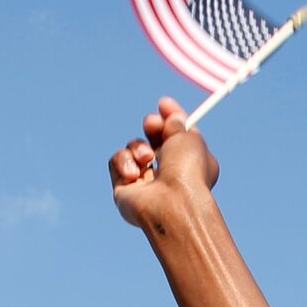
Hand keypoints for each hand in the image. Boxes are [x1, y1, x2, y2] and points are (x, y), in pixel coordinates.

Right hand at [107, 96, 217, 229]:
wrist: (172, 203)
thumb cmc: (187, 172)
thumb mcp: (189, 138)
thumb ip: (177, 123)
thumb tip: (170, 117)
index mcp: (190, 164)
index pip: (177, 135)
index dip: (170, 118)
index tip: (164, 103)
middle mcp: (167, 174)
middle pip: (153, 140)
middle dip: (151, 128)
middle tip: (152, 123)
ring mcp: (145, 182)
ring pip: (133, 148)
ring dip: (138, 147)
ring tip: (147, 158)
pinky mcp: (123, 188)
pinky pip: (116, 161)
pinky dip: (124, 162)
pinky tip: (134, 174)